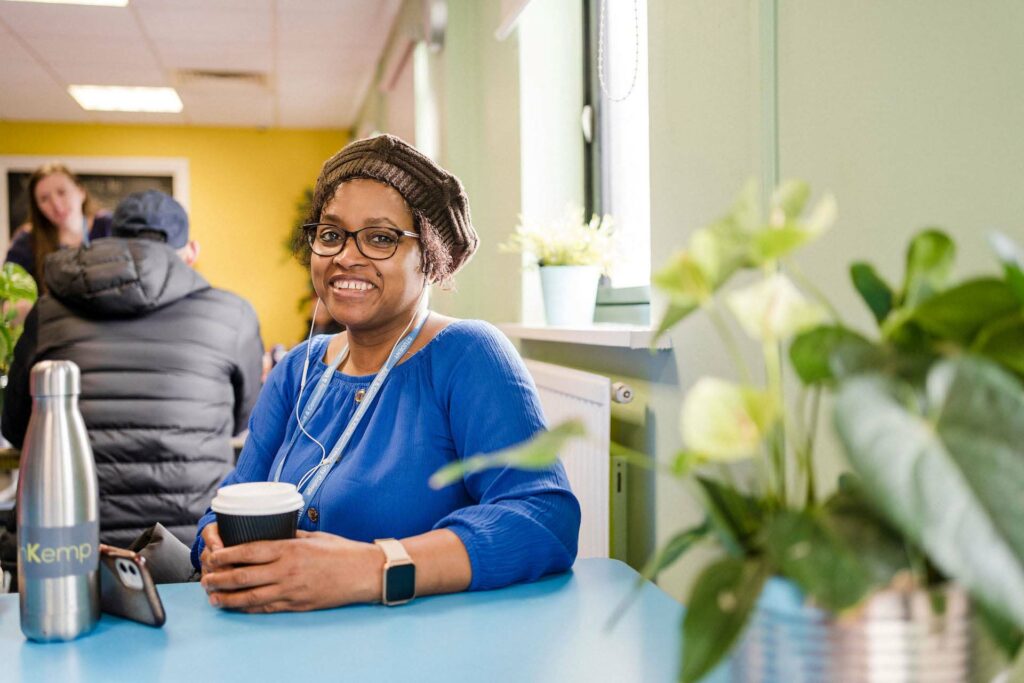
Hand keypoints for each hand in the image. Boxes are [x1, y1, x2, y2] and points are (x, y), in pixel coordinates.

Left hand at [199, 531, 382, 612]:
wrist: (364, 573)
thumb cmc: (342, 551)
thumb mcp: (314, 536)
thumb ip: (290, 536)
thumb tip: (271, 533)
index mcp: (290, 549)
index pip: (249, 552)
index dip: (226, 555)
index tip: (212, 556)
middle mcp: (287, 571)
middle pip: (244, 576)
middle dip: (220, 578)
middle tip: (205, 578)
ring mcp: (291, 590)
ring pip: (250, 596)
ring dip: (228, 597)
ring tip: (213, 596)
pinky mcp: (297, 604)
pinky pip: (266, 608)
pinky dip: (248, 607)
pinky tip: (237, 606)